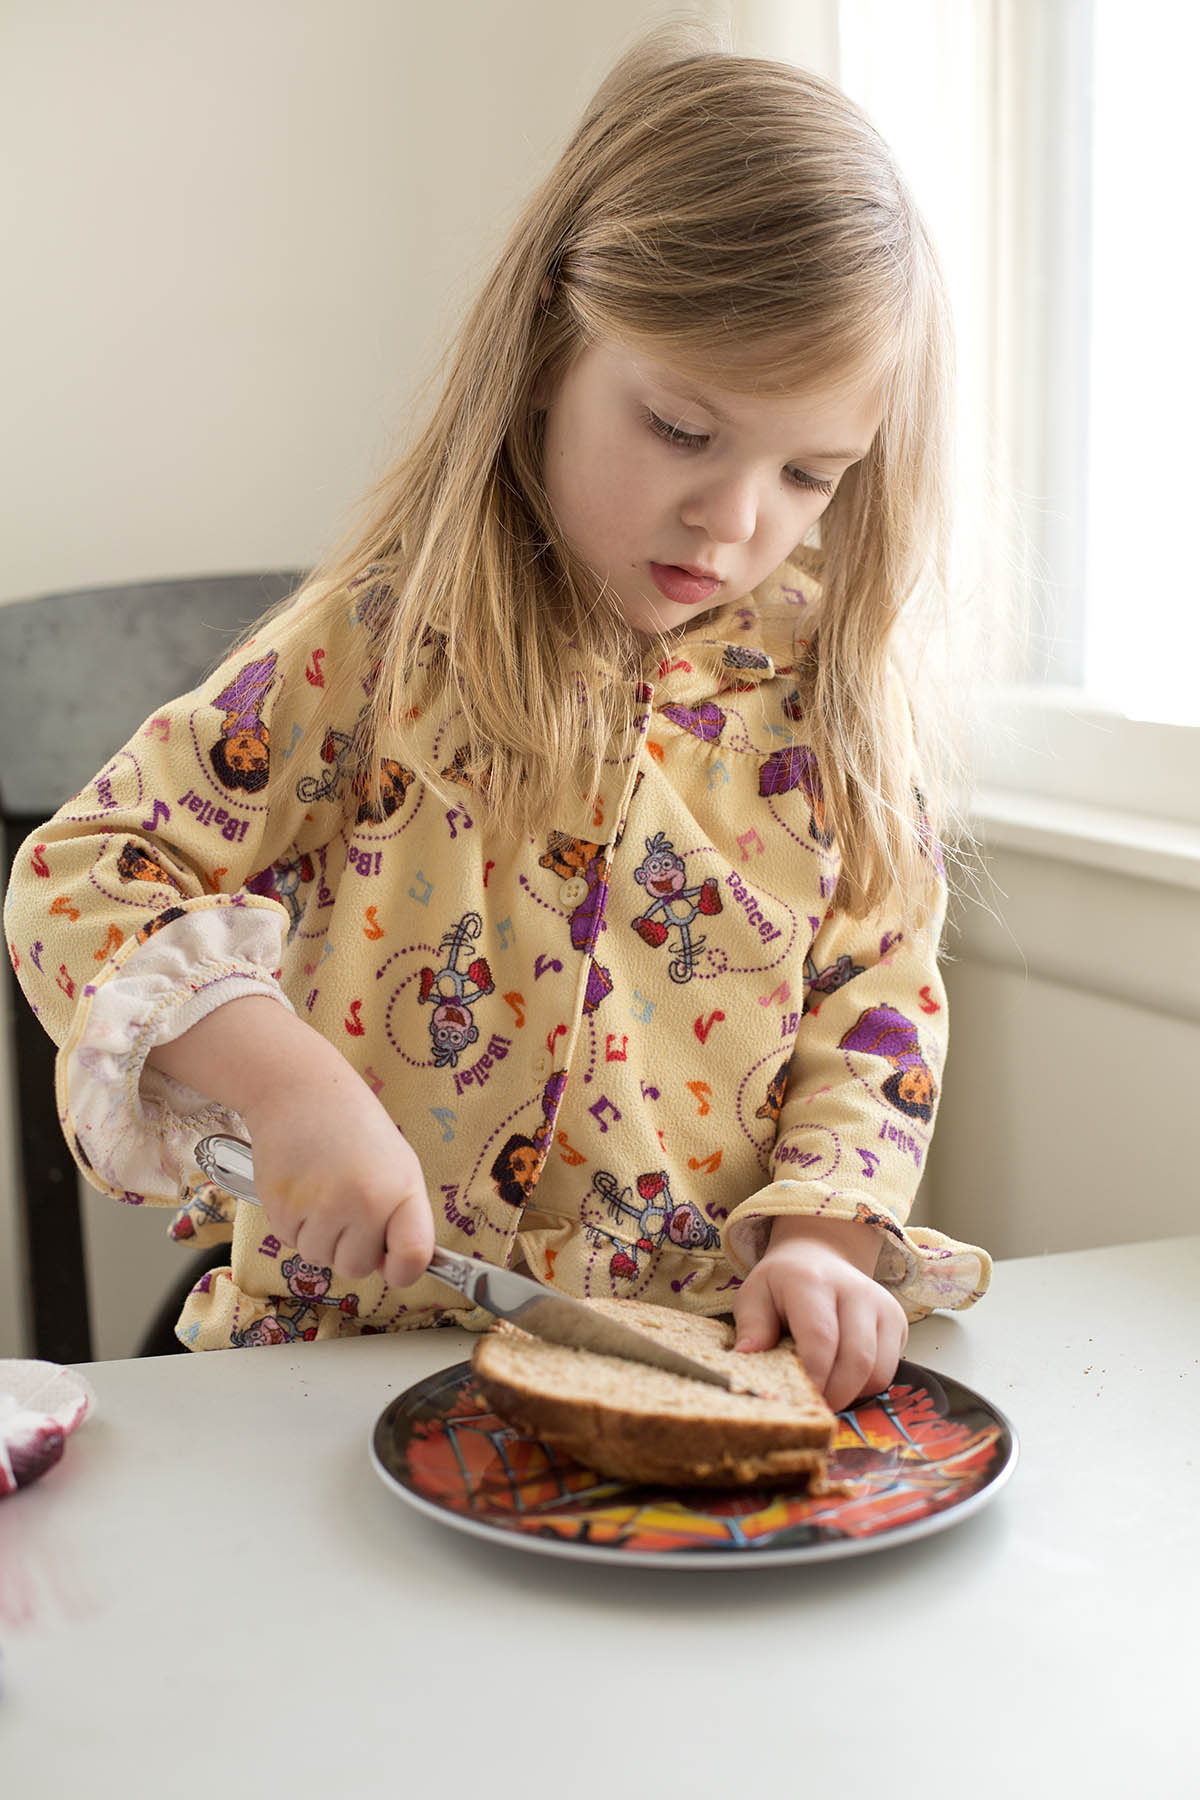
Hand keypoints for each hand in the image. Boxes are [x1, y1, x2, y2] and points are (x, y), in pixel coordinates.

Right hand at [241, 1079, 434, 1289]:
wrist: (301, 1092)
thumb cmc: (355, 1128)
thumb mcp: (397, 1165)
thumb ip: (400, 1217)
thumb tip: (387, 1267)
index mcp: (400, 1191)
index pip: (413, 1258)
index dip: (403, 1271)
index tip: (394, 1265)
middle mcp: (362, 1204)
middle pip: (356, 1268)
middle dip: (352, 1248)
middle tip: (348, 1206)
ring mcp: (319, 1208)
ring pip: (319, 1258)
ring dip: (321, 1237)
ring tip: (324, 1191)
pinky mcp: (281, 1208)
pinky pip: (290, 1242)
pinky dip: (295, 1224)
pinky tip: (302, 1188)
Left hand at [731, 1214, 907, 1412]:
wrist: (819, 1256)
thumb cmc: (783, 1284)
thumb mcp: (754, 1295)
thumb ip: (751, 1325)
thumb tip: (746, 1356)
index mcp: (812, 1281)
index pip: (821, 1336)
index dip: (813, 1376)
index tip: (798, 1399)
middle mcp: (855, 1290)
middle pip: (857, 1359)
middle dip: (834, 1395)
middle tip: (813, 1408)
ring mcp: (882, 1305)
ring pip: (878, 1371)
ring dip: (851, 1394)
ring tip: (826, 1393)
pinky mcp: (898, 1321)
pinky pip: (888, 1370)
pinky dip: (865, 1386)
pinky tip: (842, 1380)